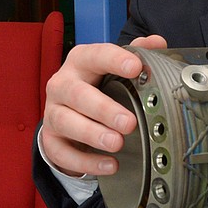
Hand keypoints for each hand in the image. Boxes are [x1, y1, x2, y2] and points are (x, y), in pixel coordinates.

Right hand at [41, 35, 166, 176]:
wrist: (69, 113)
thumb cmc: (97, 86)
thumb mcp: (114, 67)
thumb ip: (135, 53)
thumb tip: (157, 42)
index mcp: (80, 61)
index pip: (96, 55)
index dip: (115, 60)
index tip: (135, 68)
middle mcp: (62, 84)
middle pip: (77, 93)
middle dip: (103, 109)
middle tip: (128, 122)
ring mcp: (53, 112)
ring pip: (66, 122)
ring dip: (92, 134)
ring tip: (117, 143)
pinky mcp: (50, 139)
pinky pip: (63, 152)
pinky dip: (86, 162)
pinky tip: (109, 165)